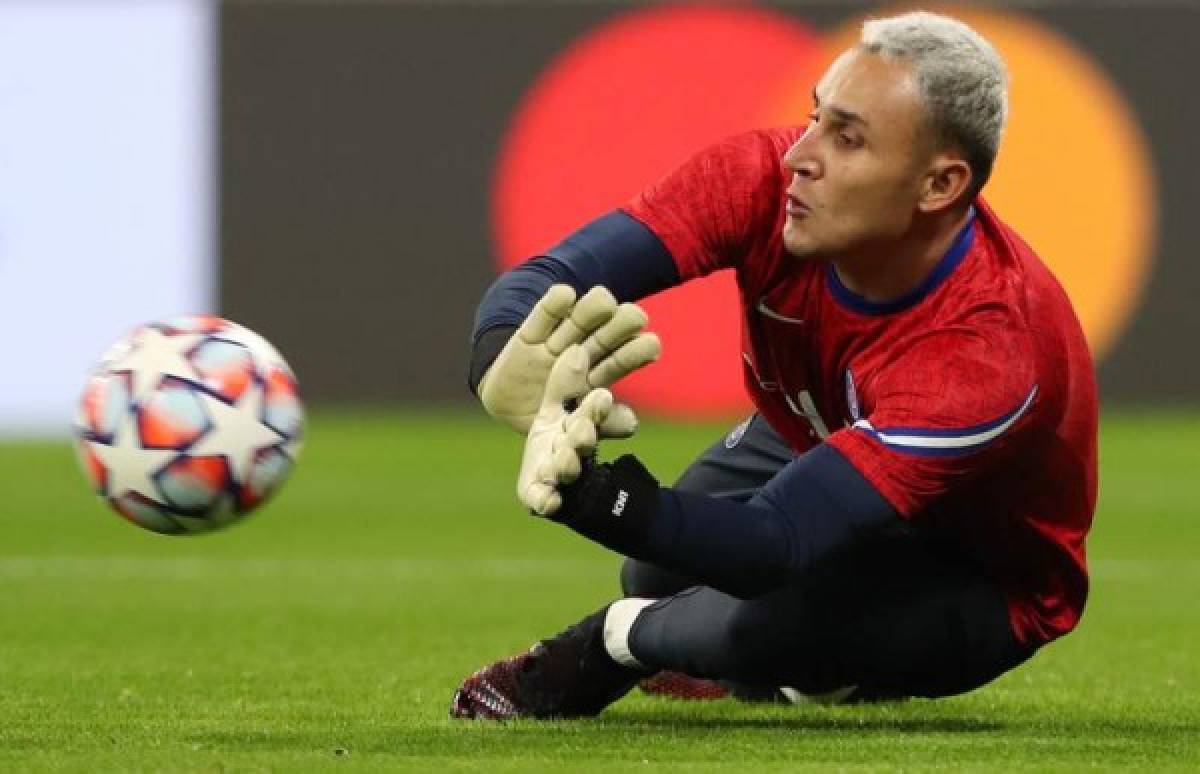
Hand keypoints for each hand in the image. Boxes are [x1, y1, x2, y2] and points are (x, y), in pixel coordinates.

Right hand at [478, 284, 660, 438]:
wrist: (507, 408)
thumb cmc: (550, 421)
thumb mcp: (572, 429)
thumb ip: (602, 424)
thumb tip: (632, 422)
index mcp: (598, 375)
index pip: (623, 359)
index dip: (637, 350)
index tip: (651, 344)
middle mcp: (582, 353)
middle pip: (606, 334)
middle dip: (622, 324)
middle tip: (635, 317)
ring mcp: (557, 342)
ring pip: (579, 320)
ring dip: (593, 308)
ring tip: (604, 302)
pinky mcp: (529, 335)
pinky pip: (543, 315)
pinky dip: (554, 304)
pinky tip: (566, 295)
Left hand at [518, 345, 614, 516]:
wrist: (543, 468)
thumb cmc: (560, 432)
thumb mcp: (558, 403)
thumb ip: (565, 383)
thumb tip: (575, 350)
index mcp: (580, 425)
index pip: (591, 414)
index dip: (596, 408)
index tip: (602, 396)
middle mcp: (572, 452)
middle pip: (581, 443)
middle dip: (583, 437)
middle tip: (583, 431)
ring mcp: (556, 474)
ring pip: (566, 470)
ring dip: (567, 465)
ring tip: (565, 460)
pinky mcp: (536, 493)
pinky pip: (540, 498)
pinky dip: (545, 500)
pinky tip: (549, 503)